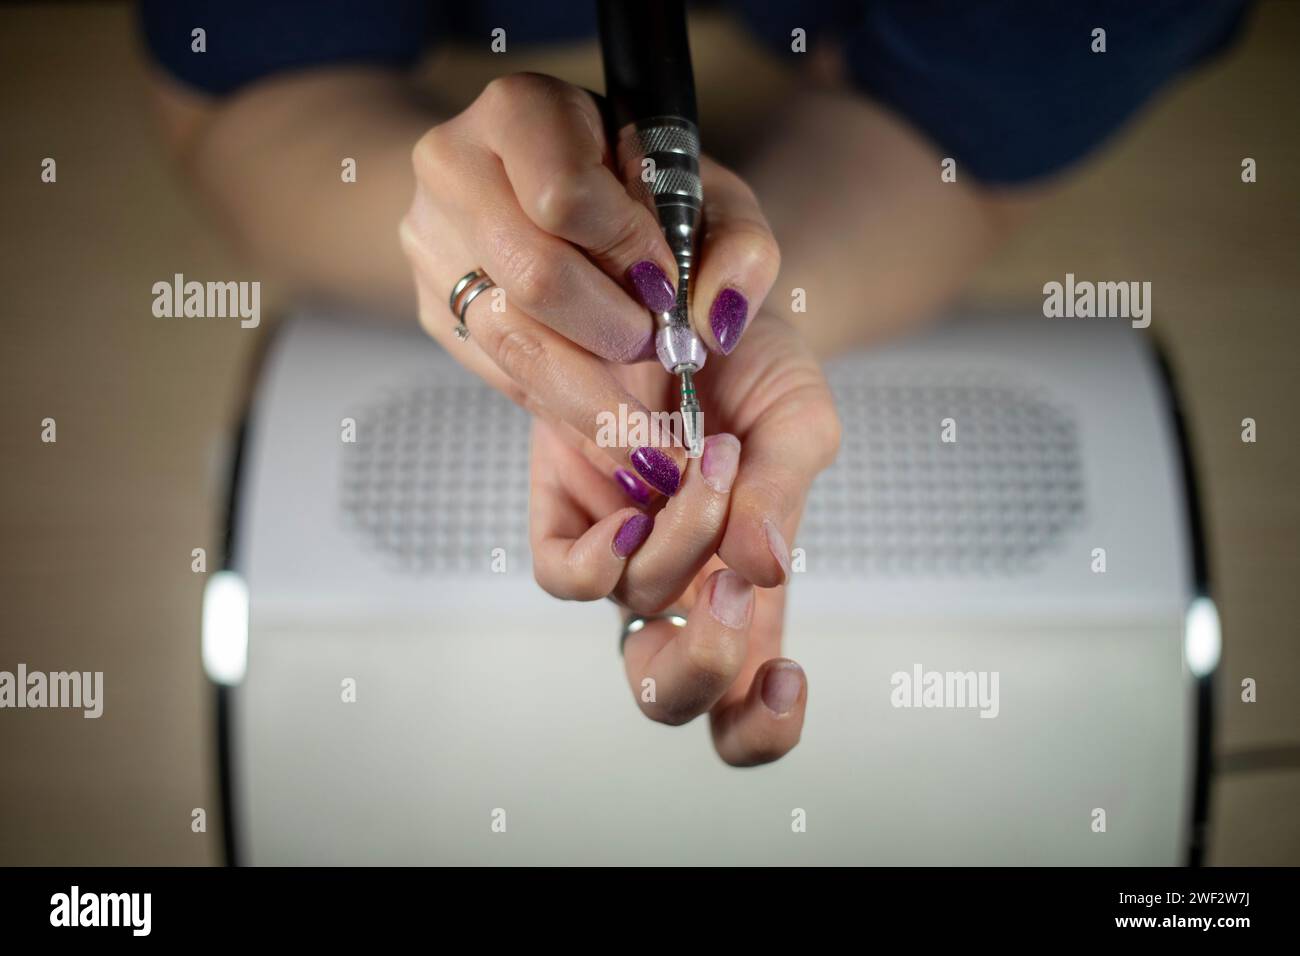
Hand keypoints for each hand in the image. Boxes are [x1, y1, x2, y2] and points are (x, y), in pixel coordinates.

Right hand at [399, 72, 779, 478]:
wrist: (568, 213)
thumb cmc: (647, 199)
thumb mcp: (712, 202)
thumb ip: (742, 251)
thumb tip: (717, 323)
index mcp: (523, 111)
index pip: (565, 196)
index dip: (627, 252)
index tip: (666, 285)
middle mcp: (456, 166)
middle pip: (536, 278)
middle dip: (615, 331)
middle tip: (658, 345)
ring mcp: (430, 239)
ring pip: (510, 339)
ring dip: (592, 384)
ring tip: (639, 393)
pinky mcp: (432, 306)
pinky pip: (497, 371)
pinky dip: (559, 398)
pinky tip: (599, 396)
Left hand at [528, 312, 840, 764]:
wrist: (689, 292)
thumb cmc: (757, 371)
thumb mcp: (796, 419)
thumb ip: (785, 490)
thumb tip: (763, 566)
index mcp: (745, 584)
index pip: (744, 701)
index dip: (761, 725)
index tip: (789, 678)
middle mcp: (678, 580)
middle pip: (669, 692)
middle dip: (704, 661)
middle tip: (733, 589)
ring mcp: (618, 550)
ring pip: (634, 603)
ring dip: (682, 546)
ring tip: (718, 463)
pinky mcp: (563, 510)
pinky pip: (561, 571)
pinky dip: (594, 557)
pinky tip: (632, 510)